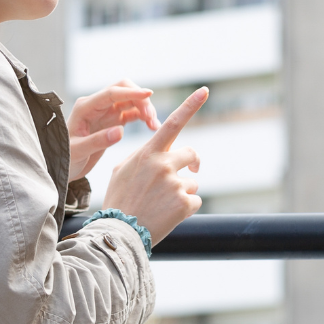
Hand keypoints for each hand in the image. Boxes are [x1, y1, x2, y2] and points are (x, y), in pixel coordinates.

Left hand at [66, 80, 158, 181]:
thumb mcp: (78, 151)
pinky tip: (152, 127)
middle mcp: (97, 105)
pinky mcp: (113, 121)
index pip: (111, 93)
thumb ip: (98, 141)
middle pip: (124, 90)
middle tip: (151, 118)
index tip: (149, 94)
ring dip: (145, 109)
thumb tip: (120, 131)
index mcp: (85, 107)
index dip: (131, 92)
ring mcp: (106, 112)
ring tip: (154, 126)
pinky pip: (132, 113)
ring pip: (131, 101)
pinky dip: (143, 117)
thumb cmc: (65, 158)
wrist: (62, 167)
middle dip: (140, 99)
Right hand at [101, 87, 207, 242]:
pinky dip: (186, 209)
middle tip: (179, 179)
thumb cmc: (120, 201)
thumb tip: (161, 153)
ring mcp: (175, 184)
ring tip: (162, 205)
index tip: (204, 90)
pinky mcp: (184, 203)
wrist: (119, 233)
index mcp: (148, 154)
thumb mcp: (123, 171)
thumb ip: (144, 157)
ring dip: (183, 192)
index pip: (173, 124)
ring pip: (192, 182)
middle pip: (191, 155)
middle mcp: (163, 165)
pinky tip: (168, 215)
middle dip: (190, 165)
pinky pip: (195, 201)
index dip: (190, 105)